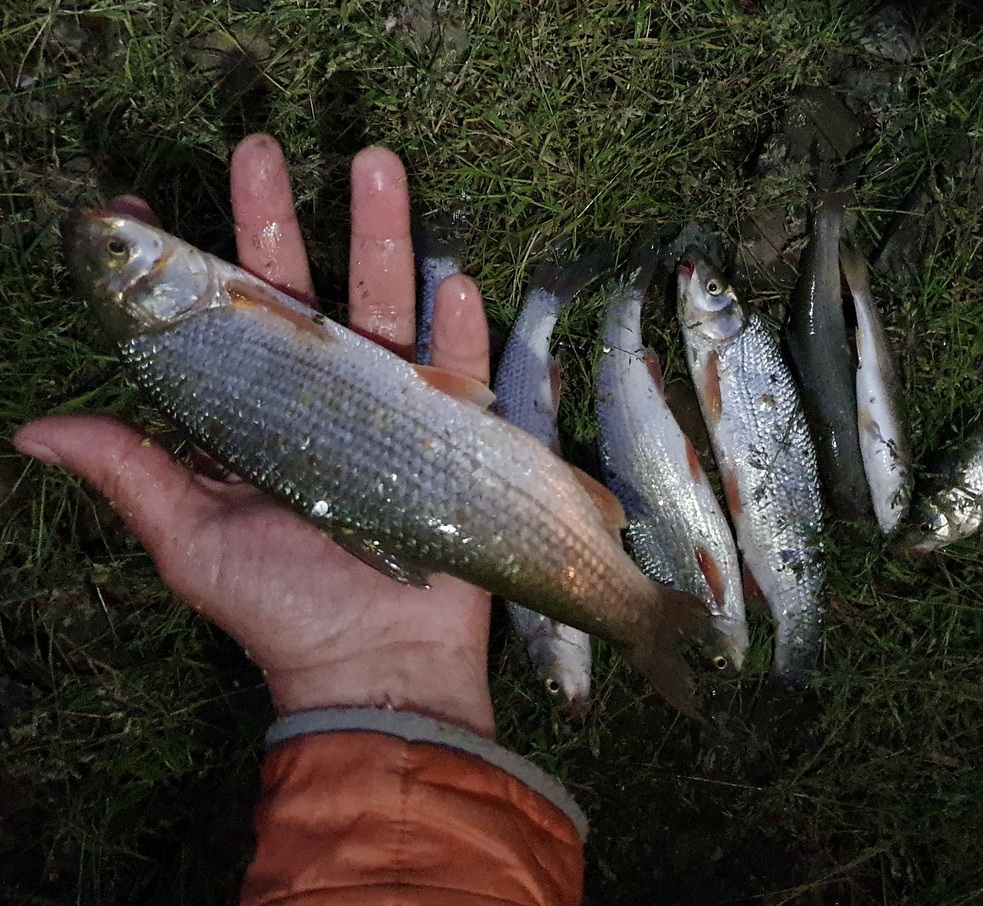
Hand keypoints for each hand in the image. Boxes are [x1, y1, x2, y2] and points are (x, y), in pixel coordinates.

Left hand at [14, 135, 495, 738]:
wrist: (375, 666)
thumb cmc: (281, 609)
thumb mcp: (192, 544)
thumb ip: (132, 476)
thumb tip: (30, 430)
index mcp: (254, 417)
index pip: (217, 323)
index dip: (182, 266)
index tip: (139, 208)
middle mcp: (321, 399)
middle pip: (301, 293)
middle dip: (284, 219)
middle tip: (262, 149)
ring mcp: (390, 411)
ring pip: (386, 309)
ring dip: (385, 238)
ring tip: (379, 165)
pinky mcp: (453, 437)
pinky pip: (459, 375)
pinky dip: (459, 333)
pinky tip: (454, 284)